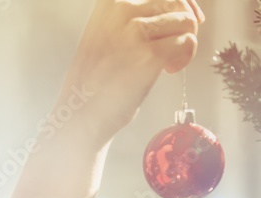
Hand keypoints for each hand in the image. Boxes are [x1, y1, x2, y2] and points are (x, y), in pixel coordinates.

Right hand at [55, 0, 204, 148]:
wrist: (80, 114)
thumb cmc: (94, 80)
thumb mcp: (104, 35)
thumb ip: (130, 18)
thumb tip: (178, 8)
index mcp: (108, 3)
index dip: (179, 4)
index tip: (188, 17)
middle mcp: (121, 11)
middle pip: (176, 2)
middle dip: (183, 24)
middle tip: (173, 47)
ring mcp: (135, 32)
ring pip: (186, 21)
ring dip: (184, 42)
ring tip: (166, 62)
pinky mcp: (150, 54)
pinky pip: (187, 41)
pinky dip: (184, 57)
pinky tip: (167, 70)